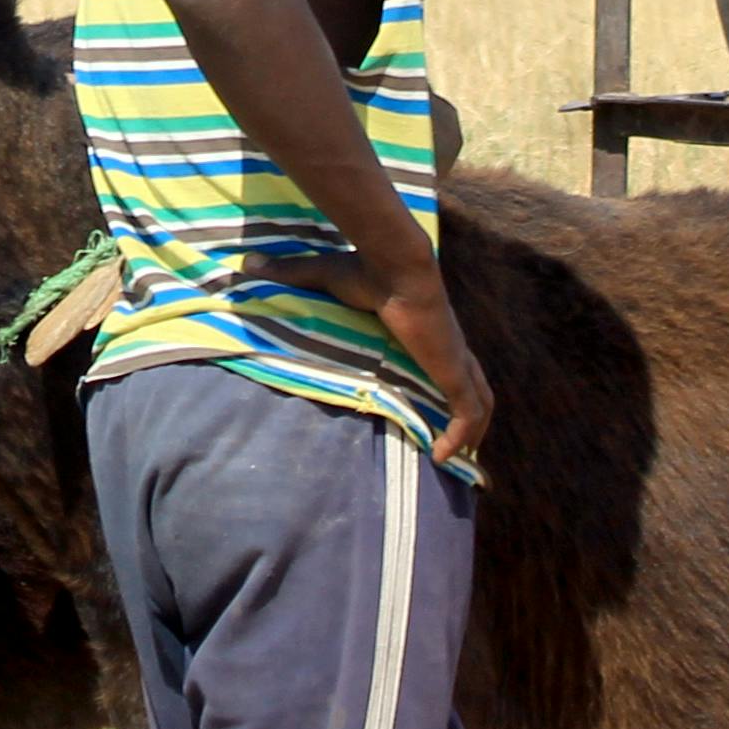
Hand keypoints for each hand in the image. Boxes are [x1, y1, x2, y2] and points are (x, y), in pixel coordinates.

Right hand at [244, 250, 496, 465]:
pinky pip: (465, 412)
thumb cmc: (366, 269)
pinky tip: (444, 458)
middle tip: (460, 449)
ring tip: (458, 463)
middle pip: (477, 388)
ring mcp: (454, 361)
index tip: (437, 409)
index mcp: (429, 332)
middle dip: (473, 420)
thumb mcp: (323, 276)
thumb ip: (291, 275)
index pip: (449, 362)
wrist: (395, 265)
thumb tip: (248, 265)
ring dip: (473, 434)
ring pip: (480, 404)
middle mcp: (448, 349)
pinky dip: (459, 436)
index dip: (449, 385)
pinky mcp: (452, 371)